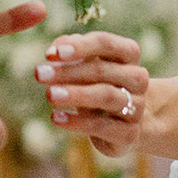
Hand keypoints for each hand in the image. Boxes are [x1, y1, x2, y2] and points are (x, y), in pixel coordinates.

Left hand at [36, 31, 147, 156]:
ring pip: (106, 96)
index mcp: (128, 54)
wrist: (122, 123)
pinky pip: (102, 126)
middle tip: (39, 73)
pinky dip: (77, 121)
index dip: (80, 47)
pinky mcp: (129, 133)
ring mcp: (137, 106)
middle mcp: (137, 78)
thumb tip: (53, 52)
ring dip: (75, 94)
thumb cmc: (97, 84)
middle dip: (68, 72)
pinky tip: (56, 117)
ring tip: (49, 95)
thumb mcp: (84, 64)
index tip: (51, 54)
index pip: (106, 44)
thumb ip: (68, 53)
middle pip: (103, 70)